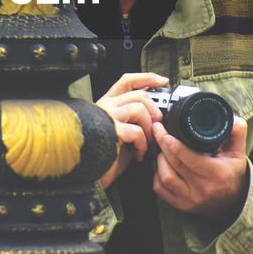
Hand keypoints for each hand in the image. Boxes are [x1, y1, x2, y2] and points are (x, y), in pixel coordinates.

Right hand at [95, 72, 166, 189]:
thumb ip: (133, 119)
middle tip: (156, 128)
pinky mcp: (111, 131)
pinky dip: (142, 144)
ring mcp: (107, 117)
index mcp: (107, 103)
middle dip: (155, 111)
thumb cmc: (105, 155)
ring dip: (149, 128)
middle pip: (139, 95)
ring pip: (139, 109)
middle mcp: (105, 106)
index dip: (146, 78)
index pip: (127, 81)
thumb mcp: (122, 132)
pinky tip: (138, 154)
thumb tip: (156, 115)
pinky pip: (136, 131)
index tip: (162, 81)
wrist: (89, 174)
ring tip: (146, 144)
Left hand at [152, 115, 249, 221]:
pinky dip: (157, 176)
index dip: (174, 144)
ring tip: (162, 149)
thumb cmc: (233, 174)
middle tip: (158, 132)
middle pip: (175, 165)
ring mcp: (191, 200)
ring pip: (165, 178)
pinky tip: (161, 166)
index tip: (165, 131)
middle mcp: (204, 189)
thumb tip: (229, 116)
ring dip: (159, 161)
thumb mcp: (239, 152)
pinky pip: (161, 190)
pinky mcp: (182, 206)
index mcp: (218, 173)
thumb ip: (236, 131)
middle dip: (163, 146)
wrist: (233, 202)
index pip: (191, 159)